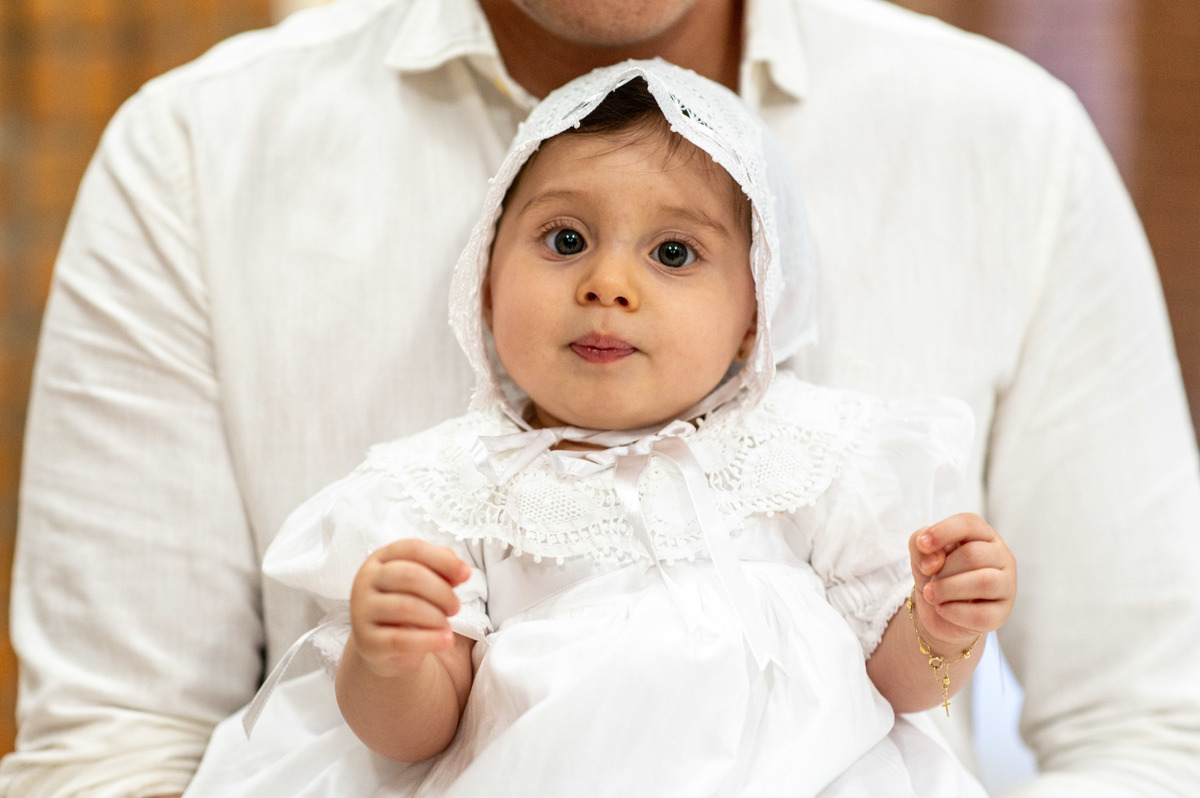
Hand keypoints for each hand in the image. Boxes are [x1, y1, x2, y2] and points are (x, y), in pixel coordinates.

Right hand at [348, 539, 471, 677]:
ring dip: (436, 616)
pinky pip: (400, 639)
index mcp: (380, 559)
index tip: (466, 574)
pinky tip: (445, 640)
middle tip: (455, 607)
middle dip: (442, 591)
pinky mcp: (366, 641)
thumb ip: (441, 567)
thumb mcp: (421, 581)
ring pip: (405, 607)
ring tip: (446, 625)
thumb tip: (462, 570)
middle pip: (409, 575)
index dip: (443, 560)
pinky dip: (429, 640)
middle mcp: (365, 580)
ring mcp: (362, 611)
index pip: (413, 548)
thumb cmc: (406, 604)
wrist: (381, 645)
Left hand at [908, 512, 1015, 648]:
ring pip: (984, 583)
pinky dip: (953, 612)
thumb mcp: (921, 553)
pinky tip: (942, 609)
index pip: (970, 523)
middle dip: (943, 569)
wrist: (937, 609)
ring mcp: (1006, 586)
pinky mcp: (1001, 614)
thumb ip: (920, 545)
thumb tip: (934, 562)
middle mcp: (1002, 557)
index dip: (944, 531)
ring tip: (931, 595)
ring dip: (947, 589)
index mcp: (983, 535)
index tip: (922, 545)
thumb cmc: (935, 573)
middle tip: (930, 579)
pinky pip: (981, 615)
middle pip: (974, 555)